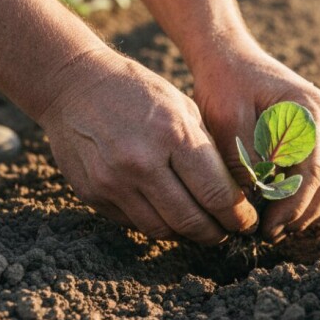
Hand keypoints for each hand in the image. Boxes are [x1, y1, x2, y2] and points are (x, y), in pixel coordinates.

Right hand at [37, 50, 256, 243]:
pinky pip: (135, 223)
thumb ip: (209, 153)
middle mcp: (142, 164)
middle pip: (191, 221)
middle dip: (216, 233)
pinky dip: (157, 223)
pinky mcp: (93, 195)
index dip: (237, 216)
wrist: (73, 85)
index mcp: (173, 136)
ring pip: (163, 230)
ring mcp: (113, 183)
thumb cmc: (140, 93)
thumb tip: (236, 195)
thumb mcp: (184, 109)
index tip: (245, 221)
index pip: (217, 195)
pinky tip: (168, 214)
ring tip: (201, 227)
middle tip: (227, 232)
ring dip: (187, 234)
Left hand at [192, 41, 319, 242]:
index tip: (267, 227)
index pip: (311, 172)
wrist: (226, 53)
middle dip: (302, 213)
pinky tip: (278, 208)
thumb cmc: (224, 82)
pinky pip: (317, 170)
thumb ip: (244, 157)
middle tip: (271, 234)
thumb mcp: (226, 118)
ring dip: (306, 208)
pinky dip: (303, 194)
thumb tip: (257, 196)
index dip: (292, 206)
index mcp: (309, 111)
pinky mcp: (312, 132)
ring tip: (276, 228)